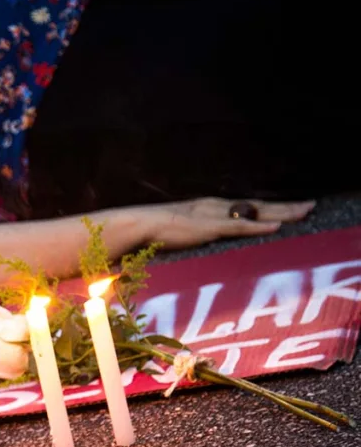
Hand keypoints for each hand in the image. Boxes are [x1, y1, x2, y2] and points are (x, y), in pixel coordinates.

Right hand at [139, 197, 314, 249]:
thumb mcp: (180, 229)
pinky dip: (259, 227)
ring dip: (281, 213)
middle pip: (257, 206)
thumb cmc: (152, 231)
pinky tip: (277, 228)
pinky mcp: (207, 227)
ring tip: (304, 212)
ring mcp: (212, 215)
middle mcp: (215, 206)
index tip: (290, 207)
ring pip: (254, 213)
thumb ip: (195, 232)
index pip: (245, 206)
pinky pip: (239, 227)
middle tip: (310, 205)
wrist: (137, 225)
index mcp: (208, 207)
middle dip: (285, 206)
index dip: (270, 207)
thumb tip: (204, 241)